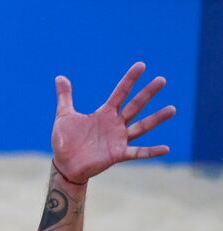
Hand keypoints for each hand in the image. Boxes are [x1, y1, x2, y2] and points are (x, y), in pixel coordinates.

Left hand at [50, 63, 174, 182]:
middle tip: (162, 80)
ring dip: (156, 119)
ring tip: (172, 109)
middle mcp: (115, 124)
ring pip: (141, 126)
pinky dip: (151, 151)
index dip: (130, 79)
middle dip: (147, 93)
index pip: (120, 92)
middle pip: (135, 105)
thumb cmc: (65, 141)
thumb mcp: (64, 116)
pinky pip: (138, 153)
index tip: (141, 65)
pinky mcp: (117, 154)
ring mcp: (118, 139)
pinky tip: (166, 148)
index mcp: (104, 113)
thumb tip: (59, 77)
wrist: (63, 165)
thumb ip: (65, 96)